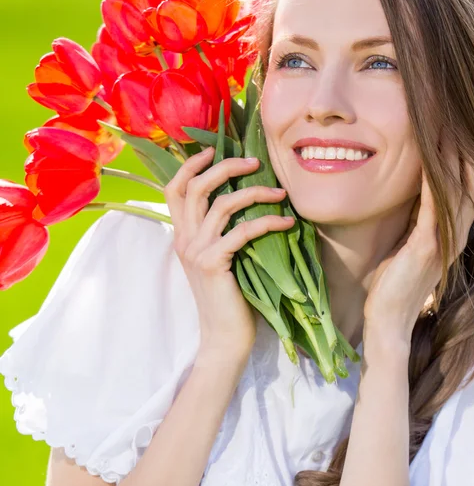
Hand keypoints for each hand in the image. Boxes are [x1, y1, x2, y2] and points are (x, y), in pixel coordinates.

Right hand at [164, 148, 294, 355]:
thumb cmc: (228, 296)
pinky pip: (242, 232)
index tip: (213, 149)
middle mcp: (184, 239)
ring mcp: (196, 251)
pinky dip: (267, 222)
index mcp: (182, 235)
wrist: (223, 336)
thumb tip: (244, 198)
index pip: (174, 189)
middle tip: (255, 161)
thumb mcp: (218, 257)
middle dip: (226, 166)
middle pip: (196, 187)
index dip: (191, 166)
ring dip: (255, 192)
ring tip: (280, 192)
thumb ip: (219, 231)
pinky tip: (287, 222)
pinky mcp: (212, 264)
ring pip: (222, 205)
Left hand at [363, 132, 473, 346]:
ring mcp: (443, 241)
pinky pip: (434, 206)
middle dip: (464, 149)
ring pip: (458, 190)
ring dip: (452, 158)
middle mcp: (454, 235)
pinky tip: (427, 159)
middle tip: (455, 117)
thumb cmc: (393, 284)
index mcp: (450, 234)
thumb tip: (413, 195)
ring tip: (447, 127)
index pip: (466, 188)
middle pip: (470, 182)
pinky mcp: (426, 247)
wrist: (388, 320)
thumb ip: (418, 222)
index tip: (454, 128)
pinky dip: (432, 180)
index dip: (465, 158)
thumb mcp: (410, 246)